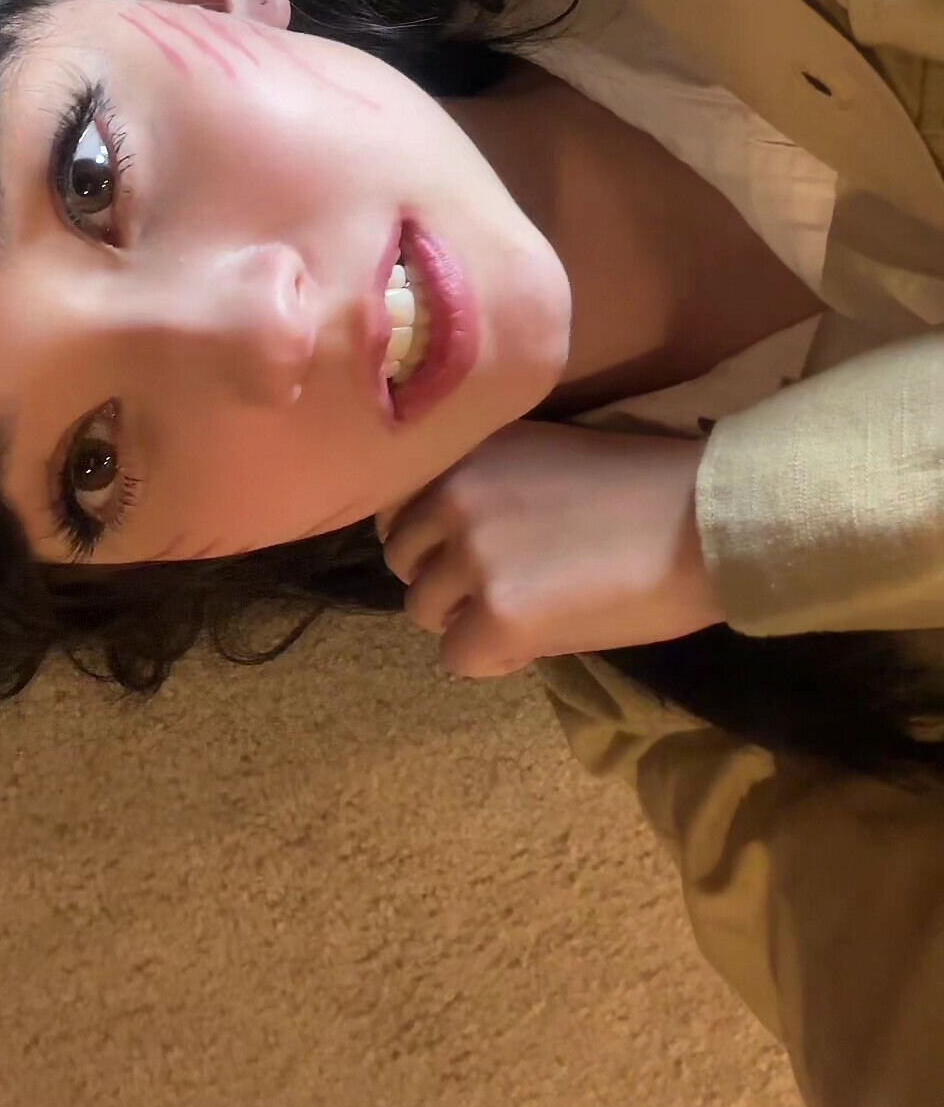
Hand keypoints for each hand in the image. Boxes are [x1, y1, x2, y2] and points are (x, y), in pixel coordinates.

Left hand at [374, 421, 721, 678]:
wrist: (706, 521)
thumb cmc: (646, 487)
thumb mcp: (545, 457)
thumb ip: (487, 485)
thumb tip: (449, 540)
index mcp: (468, 450)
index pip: (399, 508)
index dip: (432, 540)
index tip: (469, 554)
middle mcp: (454, 493)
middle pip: (405, 563)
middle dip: (447, 583)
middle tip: (509, 589)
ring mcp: (471, 554)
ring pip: (425, 613)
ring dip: (469, 622)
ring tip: (531, 612)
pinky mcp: (498, 613)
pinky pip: (459, 657)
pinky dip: (496, 657)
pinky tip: (542, 637)